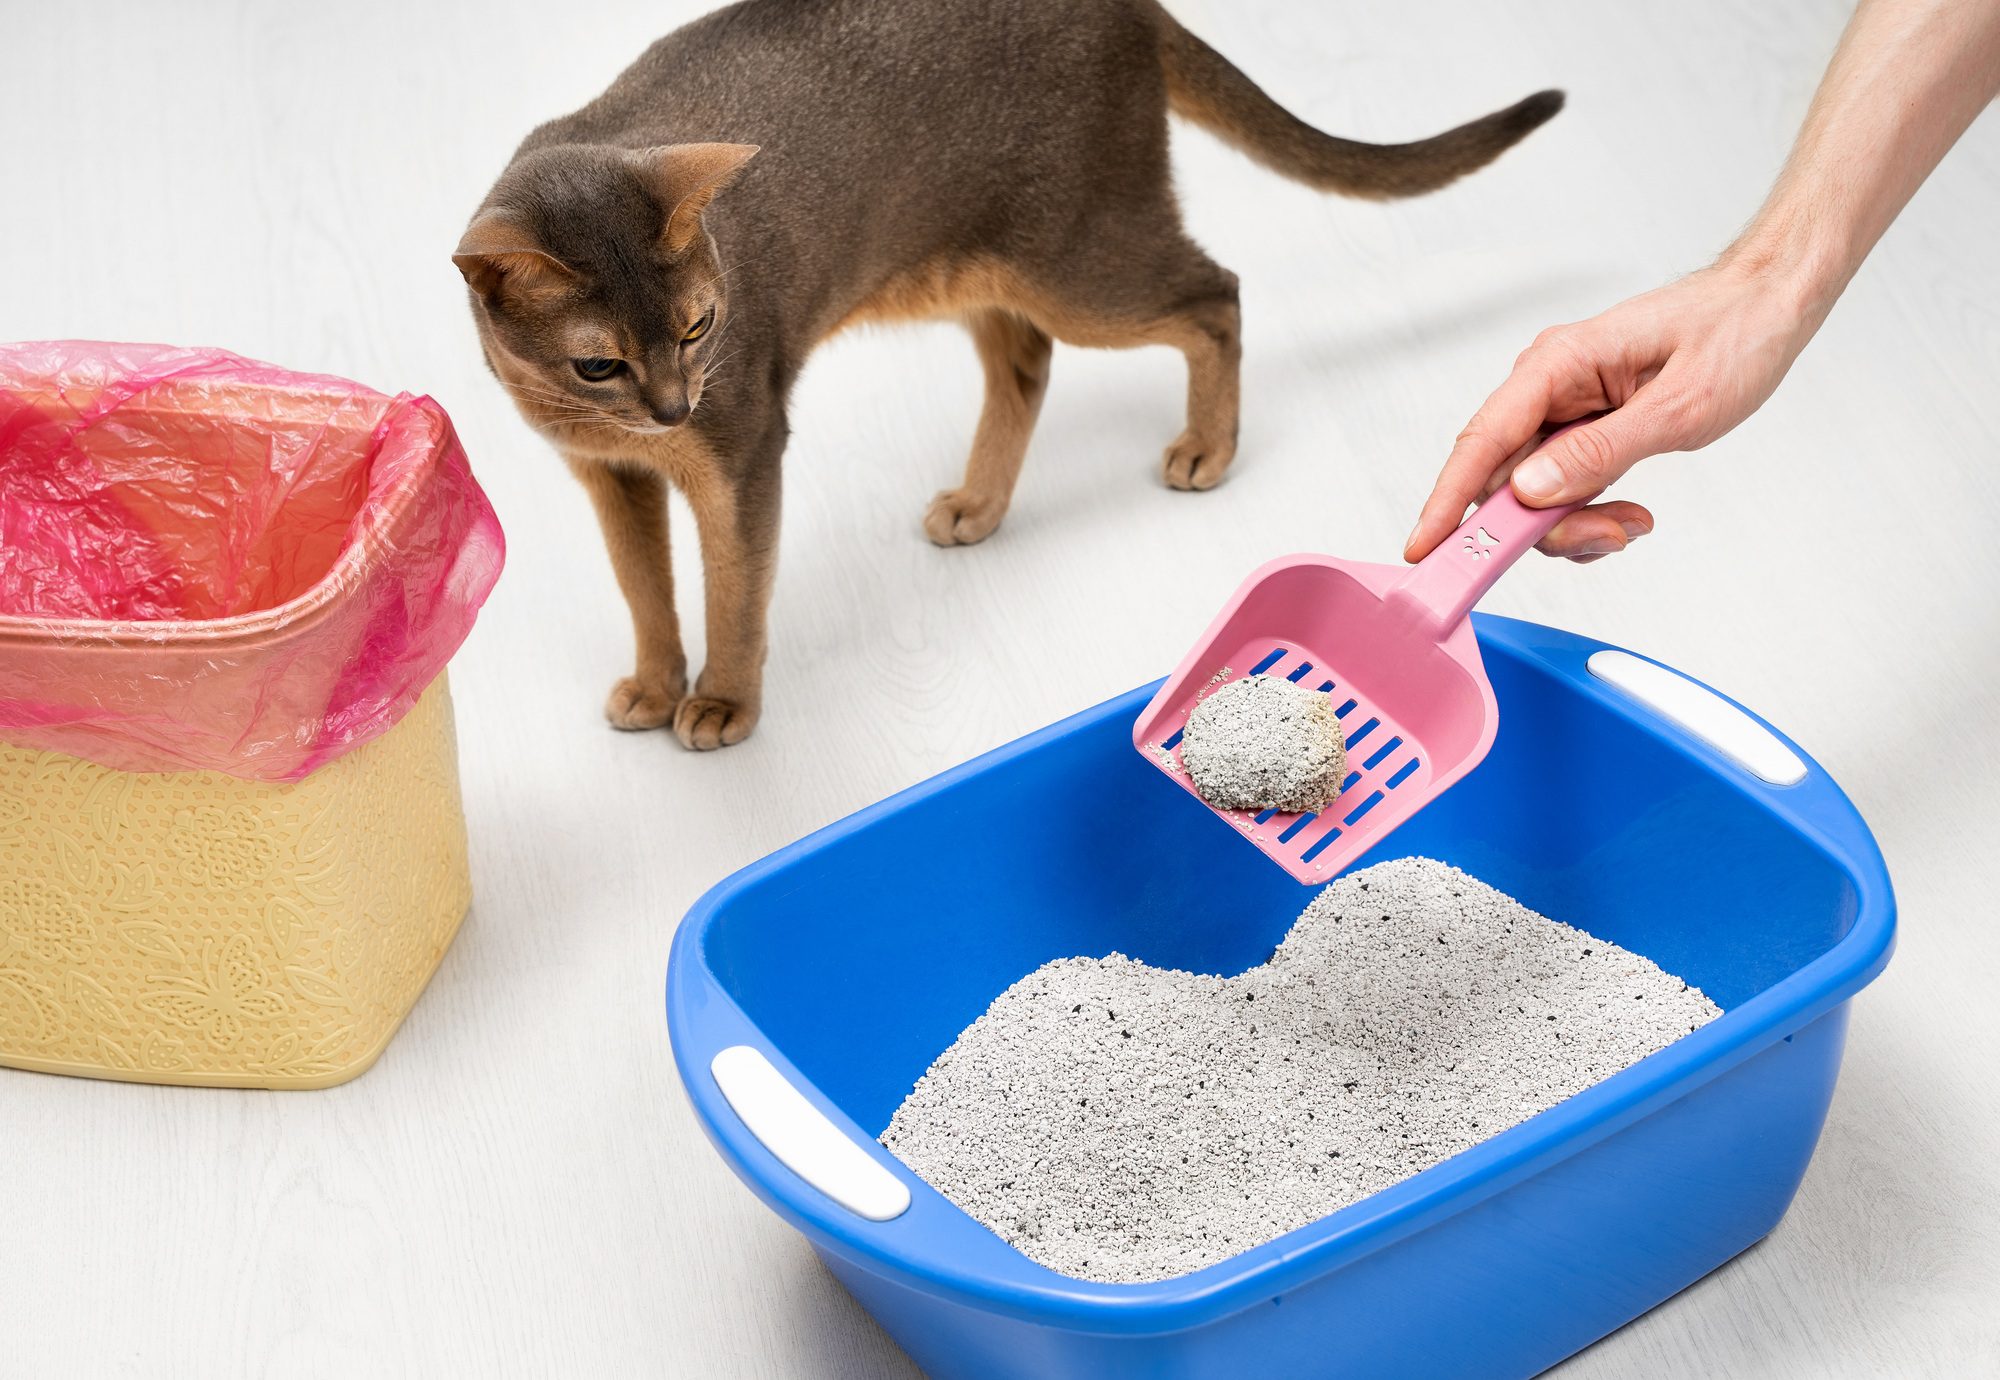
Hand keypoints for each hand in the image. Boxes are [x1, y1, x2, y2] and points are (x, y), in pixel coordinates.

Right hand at [1404, 260, 1821, 561]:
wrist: (1771, 303)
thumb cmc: (1735, 332)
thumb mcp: (1678, 405)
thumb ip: (1600, 453)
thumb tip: (1530, 491)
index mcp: (1558, 364)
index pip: (1482, 441)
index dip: (1448, 500)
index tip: (1426, 548)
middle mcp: (1549, 385)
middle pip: (1504, 479)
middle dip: (1543, 525)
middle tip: (1607, 538)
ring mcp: (1564, 408)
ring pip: (1532, 492)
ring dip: (1574, 523)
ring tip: (1633, 523)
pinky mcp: (1584, 427)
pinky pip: (1562, 486)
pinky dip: (1589, 512)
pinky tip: (1630, 512)